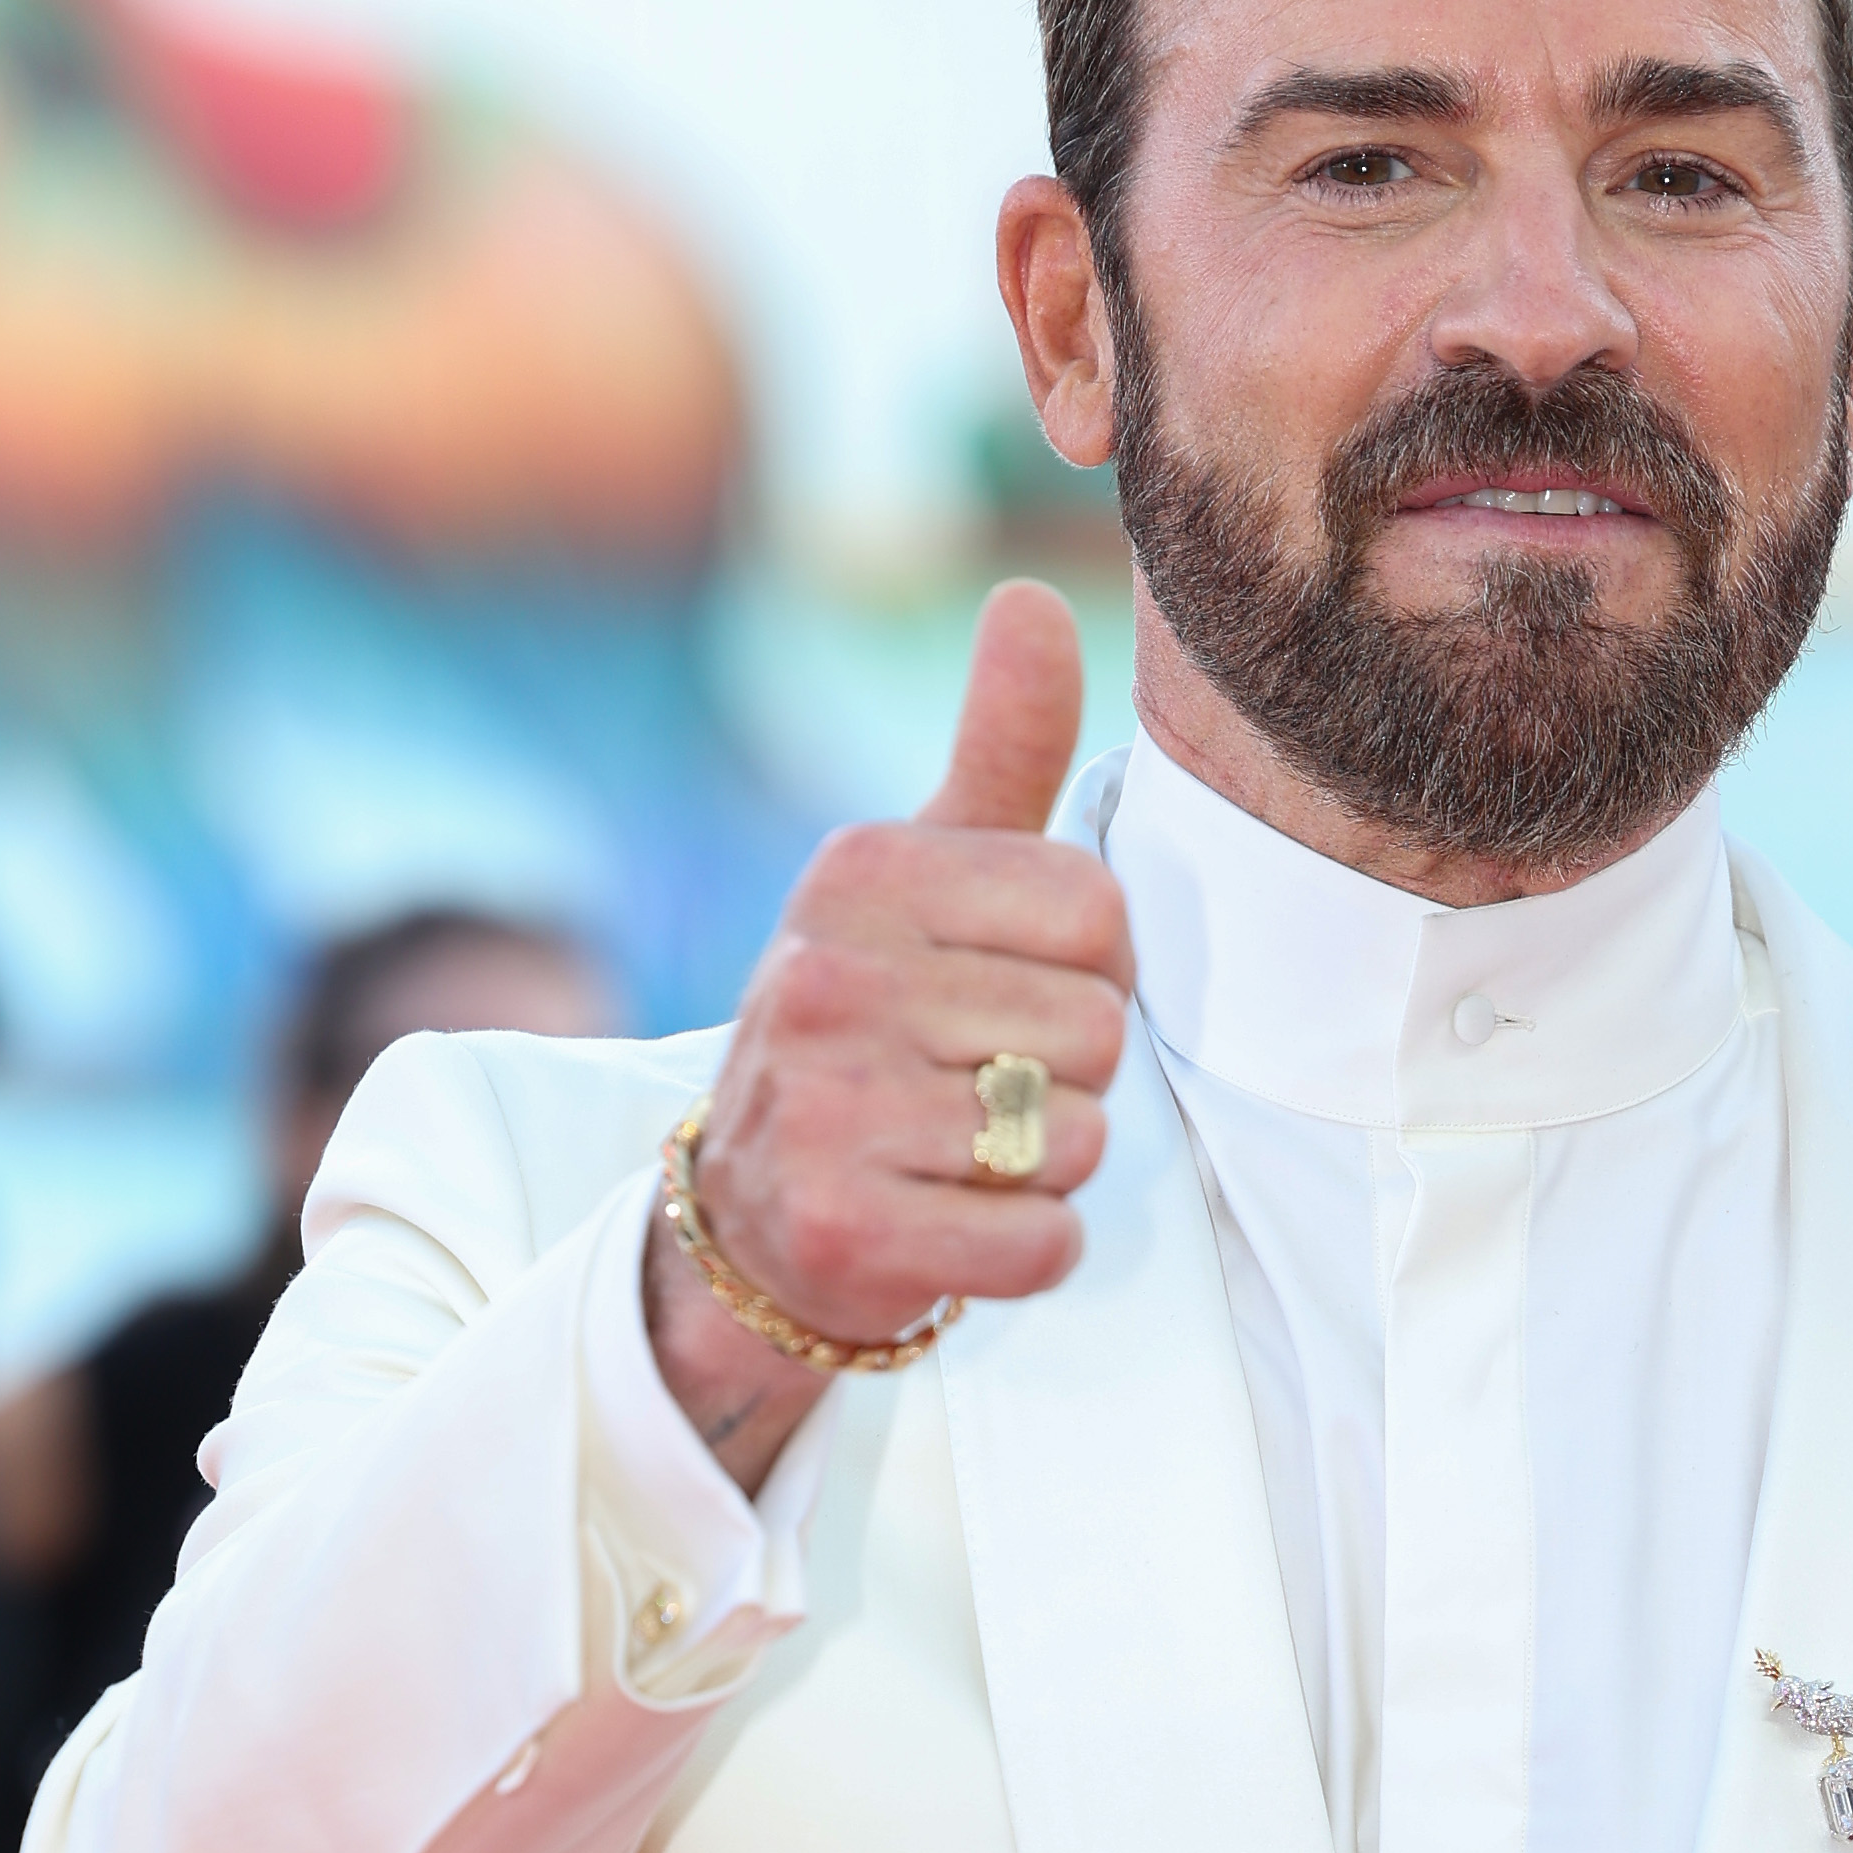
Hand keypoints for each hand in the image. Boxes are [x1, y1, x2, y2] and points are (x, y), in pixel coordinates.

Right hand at [643, 581, 1128, 1473]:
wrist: (753, 1212)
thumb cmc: (876, 1026)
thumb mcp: (923, 879)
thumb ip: (999, 750)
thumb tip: (1031, 599)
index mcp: (862, 874)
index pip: (1100, 915)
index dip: (1089, 972)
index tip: (1007, 996)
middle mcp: (828, 976)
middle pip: (1097, 1032)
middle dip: (1068, 1079)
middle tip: (978, 1090)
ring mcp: (827, 1107)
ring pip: (1076, 1139)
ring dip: (1049, 1168)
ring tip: (961, 1154)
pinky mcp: (845, 1230)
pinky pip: (1041, 1244)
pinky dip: (1028, 1253)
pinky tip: (956, 1224)